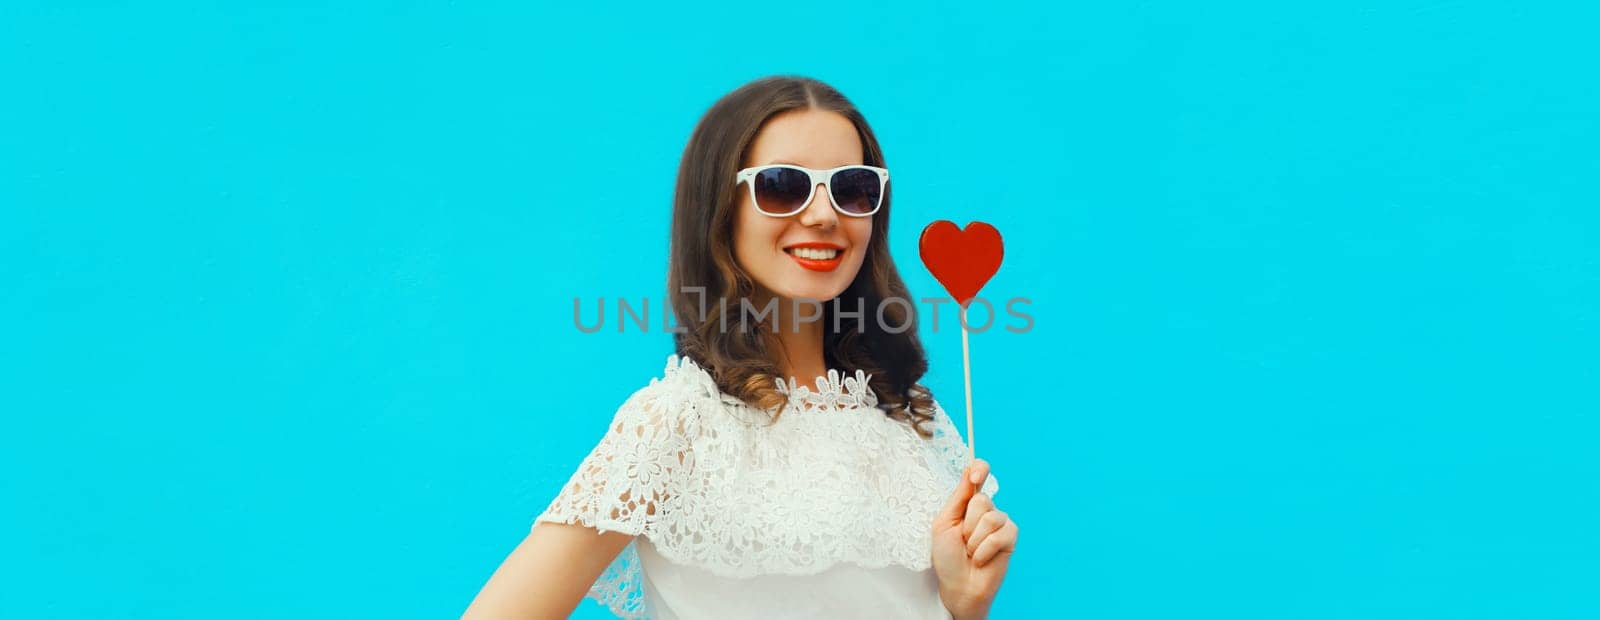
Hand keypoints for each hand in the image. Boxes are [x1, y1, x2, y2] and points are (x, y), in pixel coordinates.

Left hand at [930, 458, 1017, 619]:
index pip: (978, 473)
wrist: (958, 585)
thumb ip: (958, 497)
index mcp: (967, 502)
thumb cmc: (947, 556)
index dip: (979, 469)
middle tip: (962, 540)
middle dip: (967, 524)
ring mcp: (1000, 523)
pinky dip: (984, 550)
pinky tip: (981, 559)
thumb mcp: (944, 523)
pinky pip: (999, 536)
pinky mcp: (1010, 538)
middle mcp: (986, 509)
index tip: (975, 478)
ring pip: (991, 518)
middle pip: (982, 499)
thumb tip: (969, 470)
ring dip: (974, 540)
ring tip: (971, 552)